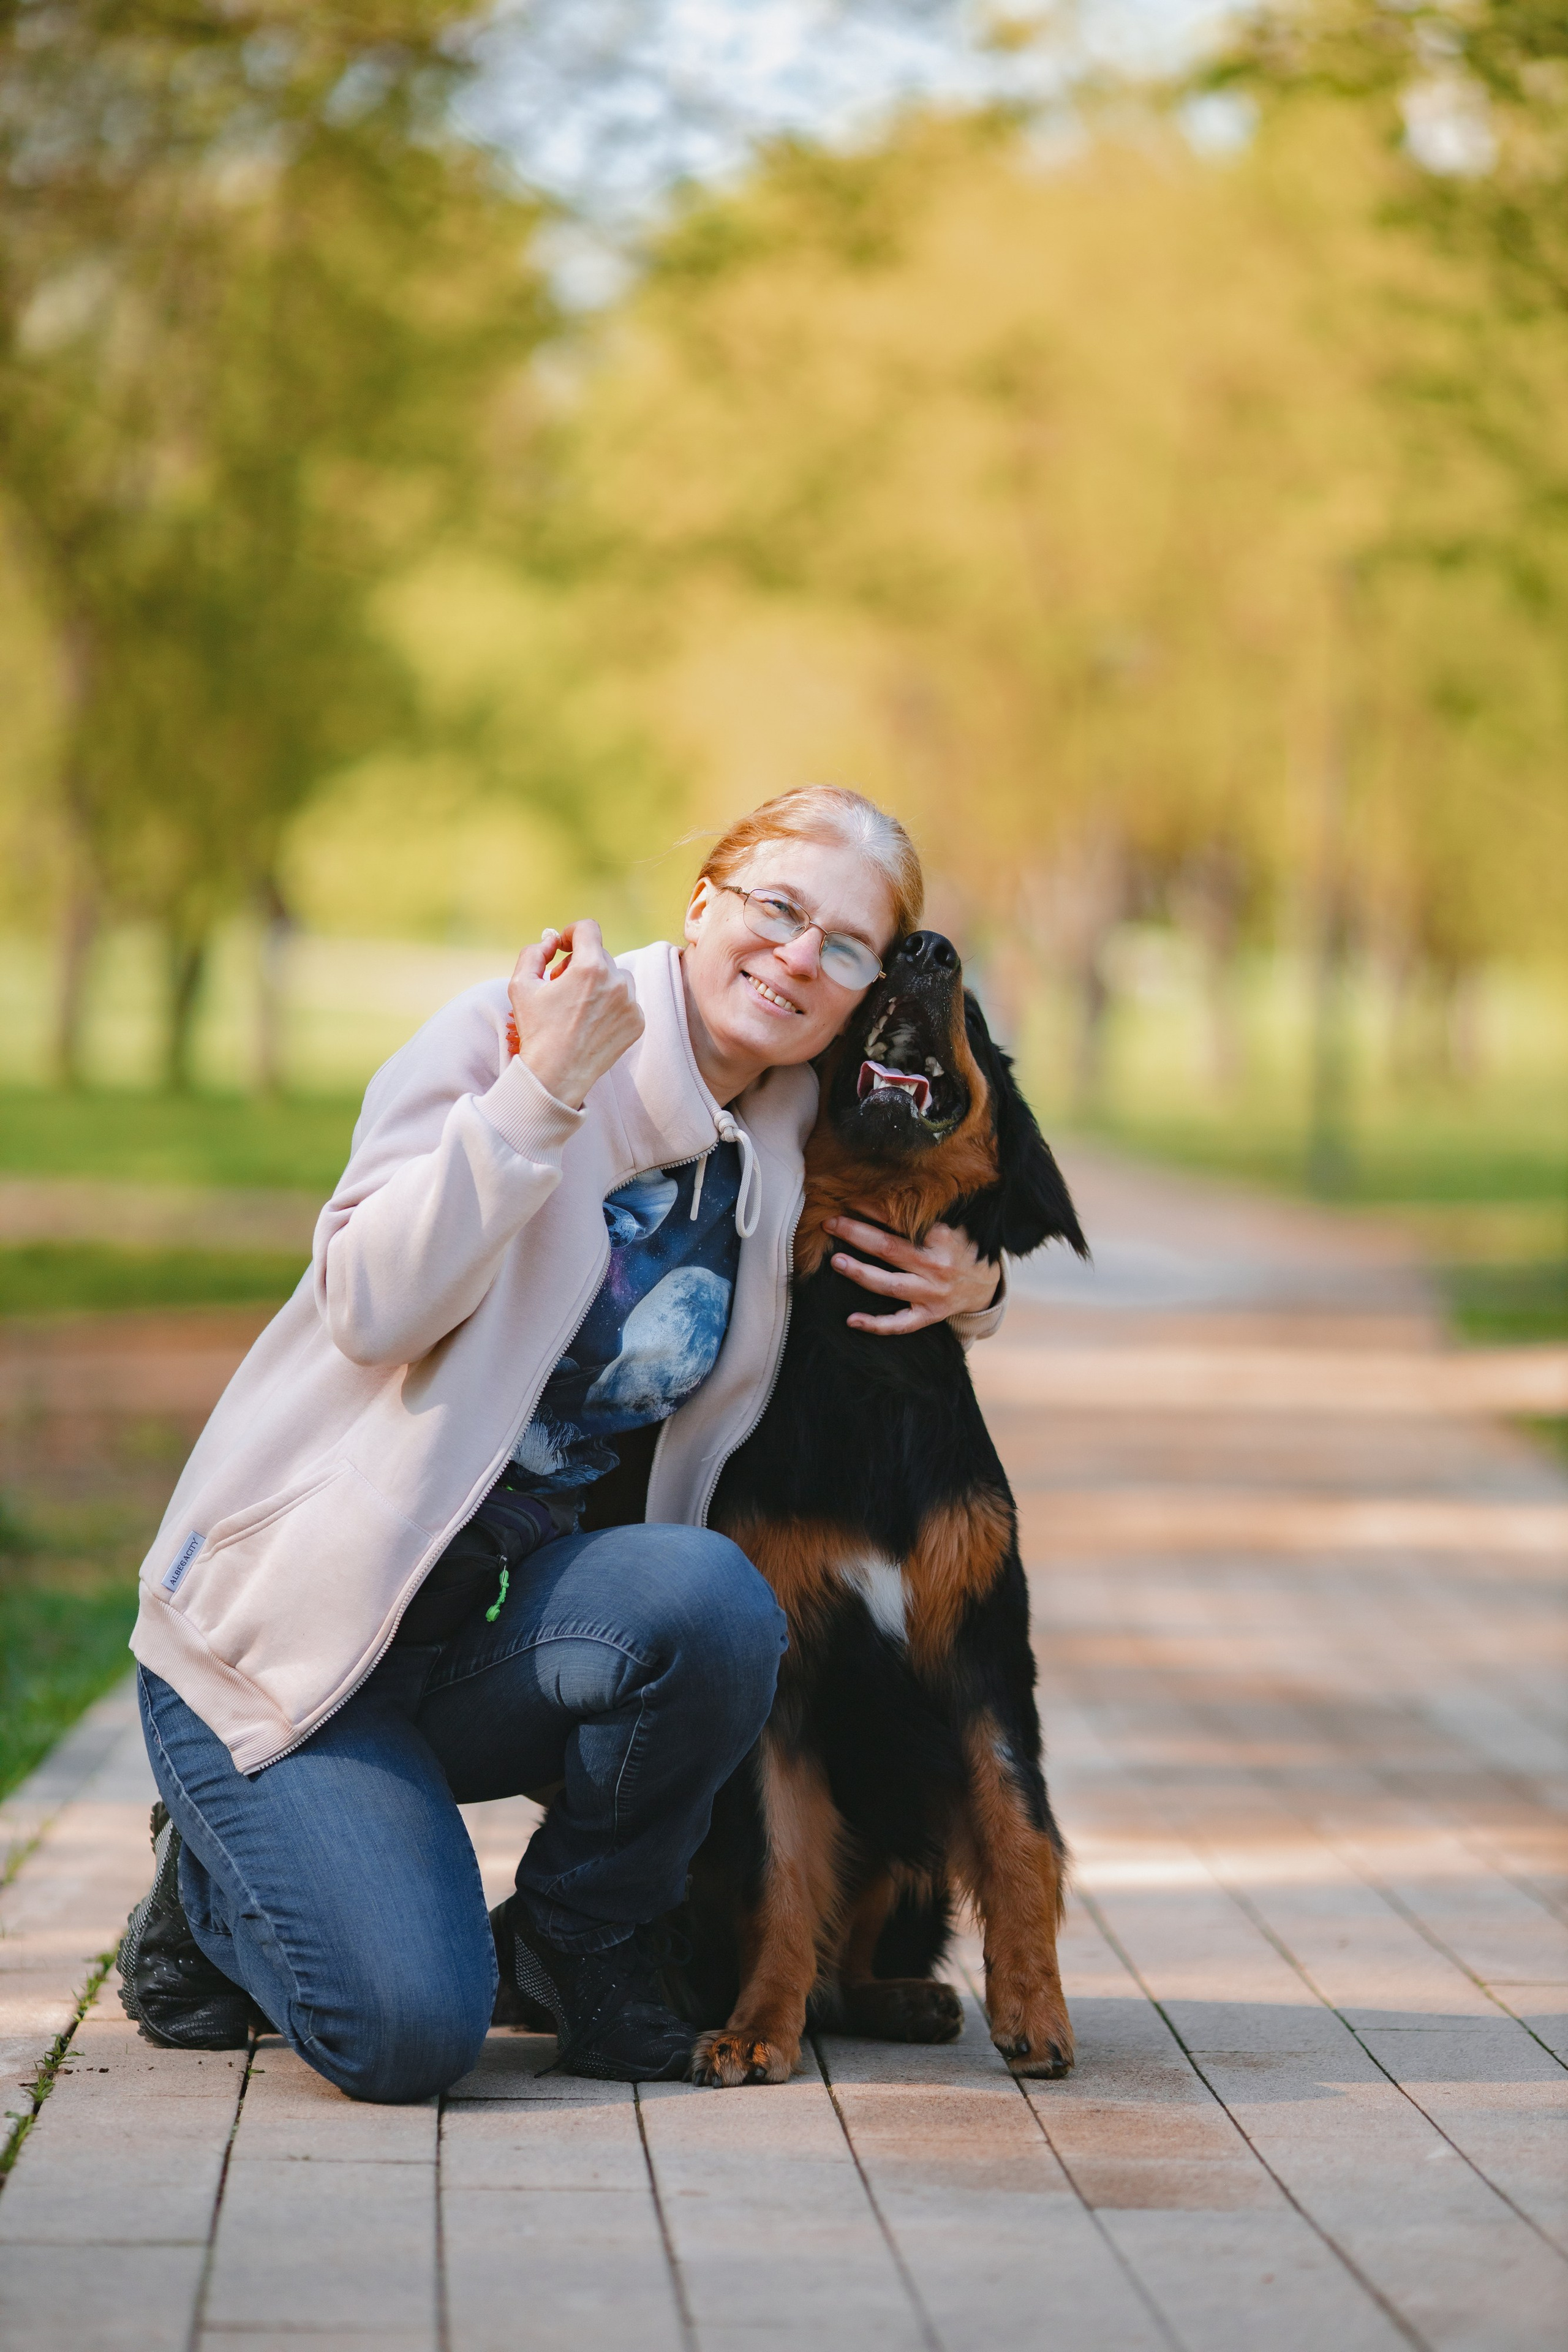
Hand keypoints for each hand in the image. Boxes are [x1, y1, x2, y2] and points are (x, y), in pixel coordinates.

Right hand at [507, 921, 643, 1109]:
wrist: (556, 1075)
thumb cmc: (537, 1031)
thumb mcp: (521, 985)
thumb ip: (534, 952)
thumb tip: (550, 940)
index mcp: (590, 967)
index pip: (588, 929)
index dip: (571, 933)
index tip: (563, 947)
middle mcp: (617, 981)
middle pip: (600, 955)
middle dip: (579, 964)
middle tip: (561, 984)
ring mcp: (631, 1003)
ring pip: (616, 977)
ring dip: (599, 983)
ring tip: (578, 1005)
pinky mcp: (638, 1022)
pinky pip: (626, 1000)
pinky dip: (611, 1005)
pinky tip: (591, 1022)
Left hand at [826, 1213, 1000, 1336]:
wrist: (987, 1284)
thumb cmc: (961, 1247)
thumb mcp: (951, 1222)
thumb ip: (925, 1212)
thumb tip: (886, 1186)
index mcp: (941, 1236)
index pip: (900, 1220)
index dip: (871, 1209)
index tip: (848, 1199)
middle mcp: (936, 1265)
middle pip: (889, 1249)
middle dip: (856, 1234)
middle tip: (830, 1224)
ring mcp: (932, 1293)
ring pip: (890, 1285)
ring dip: (861, 1273)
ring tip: (836, 1262)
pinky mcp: (929, 1315)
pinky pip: (900, 1324)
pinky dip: (876, 1325)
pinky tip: (851, 1320)